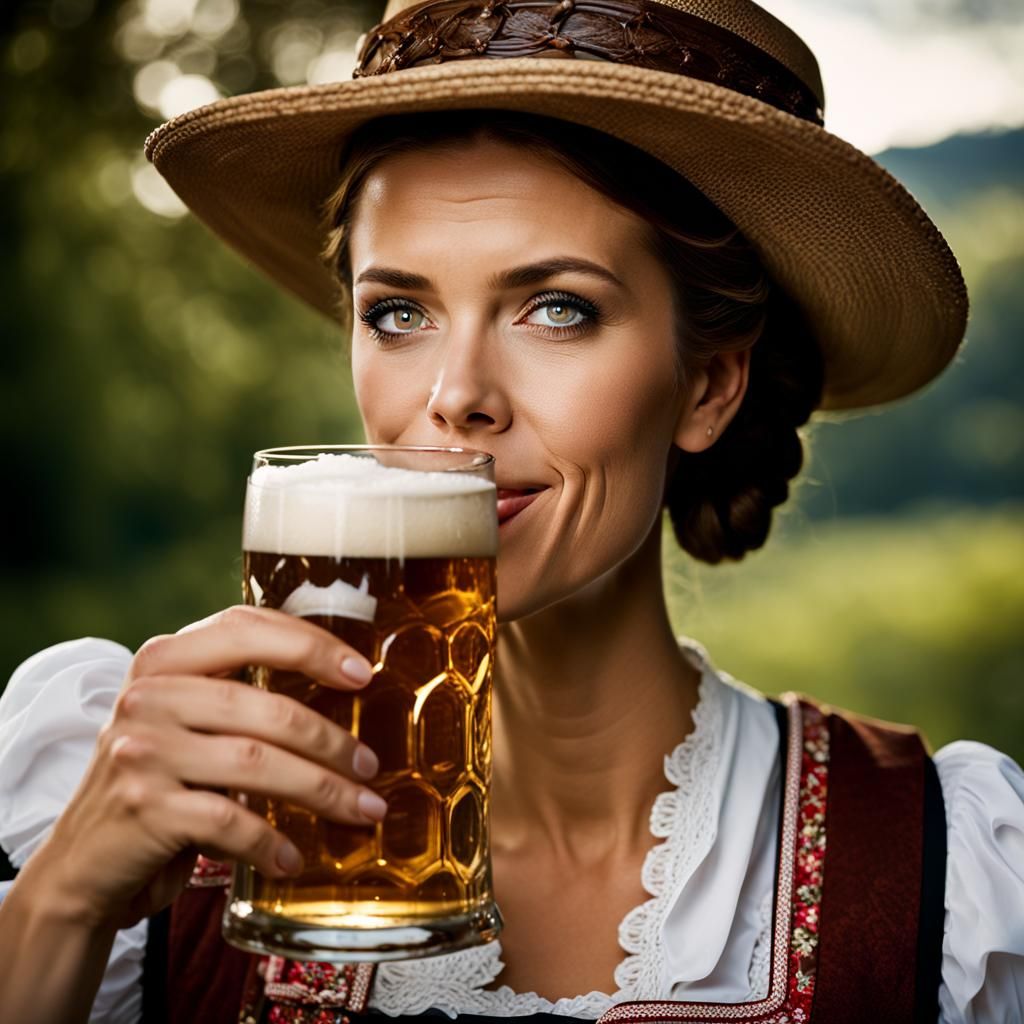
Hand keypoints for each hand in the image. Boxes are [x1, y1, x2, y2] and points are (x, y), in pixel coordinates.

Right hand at [31, 605, 382, 929]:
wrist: (82, 863)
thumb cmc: (157, 780)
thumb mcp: (184, 721)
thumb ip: (238, 694)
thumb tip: (344, 687)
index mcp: (163, 660)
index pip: (246, 629)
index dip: (311, 645)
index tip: (361, 674)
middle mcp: (149, 696)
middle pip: (266, 708)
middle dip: (331, 741)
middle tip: (371, 767)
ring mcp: (142, 751)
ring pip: (258, 763)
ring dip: (322, 790)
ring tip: (362, 808)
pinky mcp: (144, 808)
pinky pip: (230, 821)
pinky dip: (271, 842)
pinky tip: (293, 858)